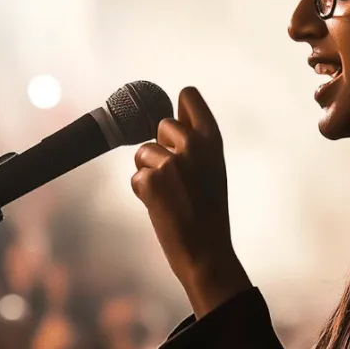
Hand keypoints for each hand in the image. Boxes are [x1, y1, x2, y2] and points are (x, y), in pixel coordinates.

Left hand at [131, 87, 251, 316]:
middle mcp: (194, 145)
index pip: (189, 95)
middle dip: (162, 147)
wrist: (207, 253)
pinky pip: (136, 176)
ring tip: (172, 196)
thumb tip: (174, 110)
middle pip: (162, 123)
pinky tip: (162, 208)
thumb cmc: (209, 211)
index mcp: (213, 139)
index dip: (177, 108)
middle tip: (179, 178)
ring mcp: (172, 162)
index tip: (177, 126)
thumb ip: (196, 140)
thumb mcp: (212, 168)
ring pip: (144, 152)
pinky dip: (144, 193)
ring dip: (151, 173)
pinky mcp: (151, 181)